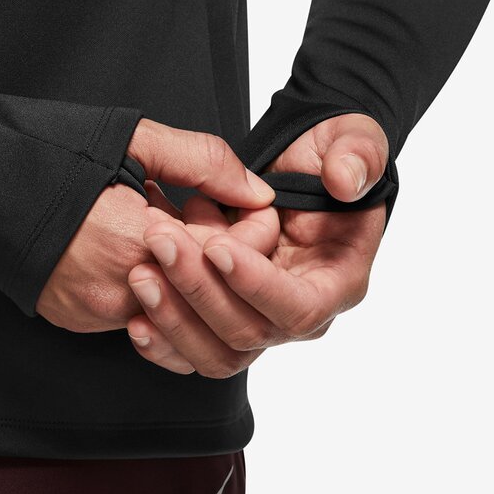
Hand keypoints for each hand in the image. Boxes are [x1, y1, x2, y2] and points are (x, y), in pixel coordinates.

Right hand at [35, 118, 275, 330]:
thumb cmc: (48, 152)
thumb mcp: (134, 139)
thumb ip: (204, 162)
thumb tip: (258, 193)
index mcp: (138, 240)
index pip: (228, 259)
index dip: (252, 236)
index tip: (251, 211)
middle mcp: (120, 289)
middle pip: (205, 287)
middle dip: (222, 251)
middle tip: (207, 210)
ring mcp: (97, 311)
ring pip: (174, 302)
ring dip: (186, 267)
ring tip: (166, 221)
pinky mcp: (79, 319)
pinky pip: (137, 309)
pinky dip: (152, 280)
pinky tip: (136, 240)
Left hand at [126, 112, 388, 375]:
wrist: (298, 169)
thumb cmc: (330, 158)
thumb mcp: (352, 142)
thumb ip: (357, 155)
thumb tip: (344, 182)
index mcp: (339, 280)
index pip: (299, 306)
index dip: (255, 283)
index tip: (216, 246)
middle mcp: (300, 310)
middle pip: (250, 331)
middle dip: (200, 290)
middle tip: (162, 241)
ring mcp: (263, 321)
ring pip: (218, 350)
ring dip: (175, 317)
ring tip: (142, 272)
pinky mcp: (229, 321)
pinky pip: (195, 351)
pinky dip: (165, 342)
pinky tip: (136, 318)